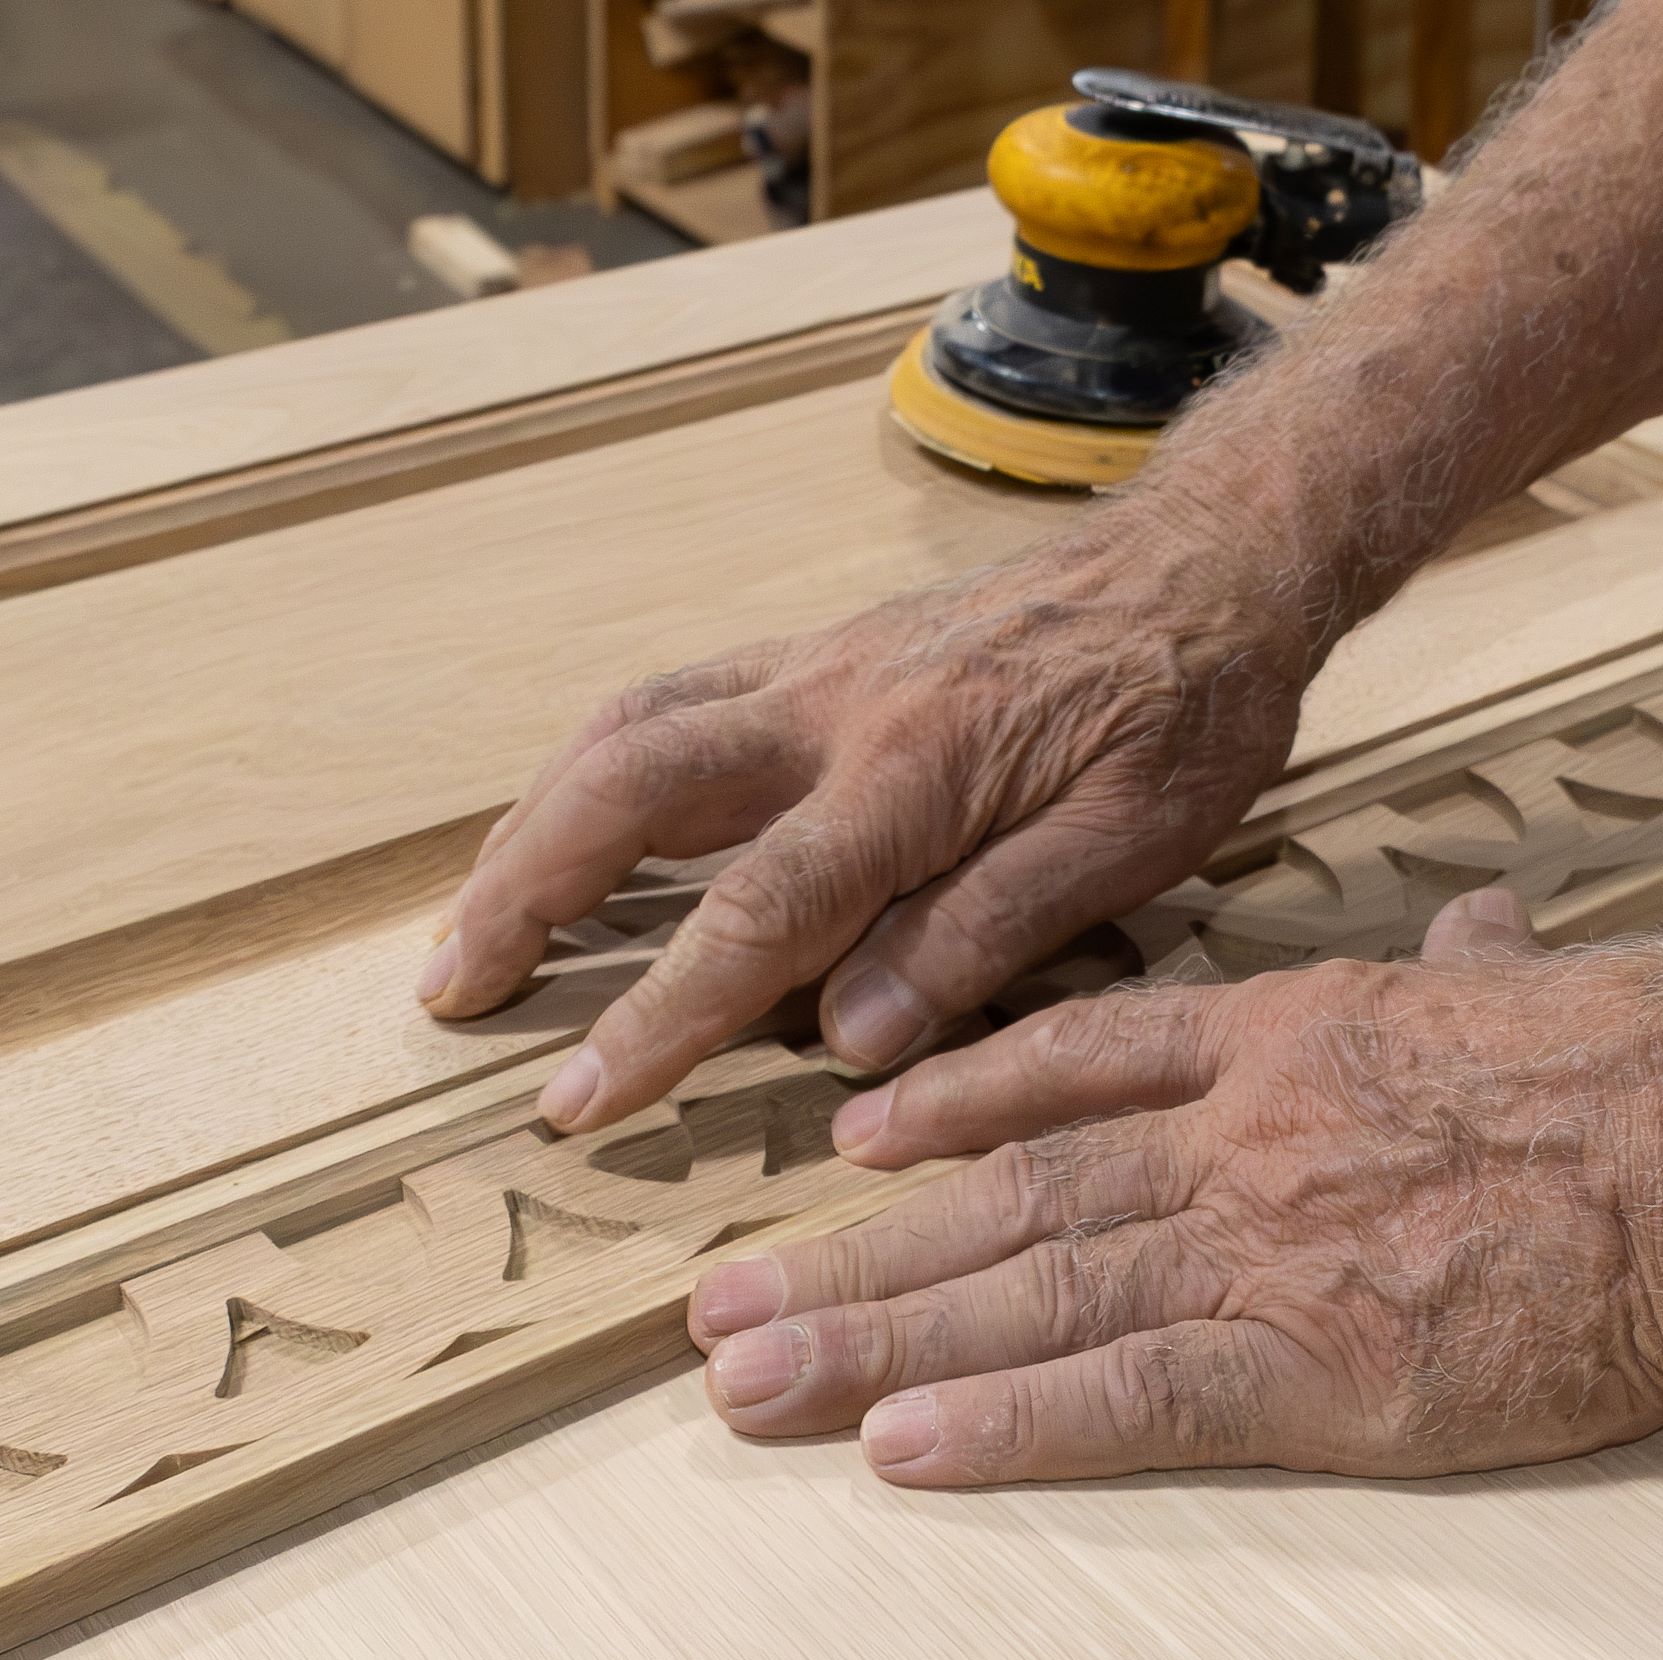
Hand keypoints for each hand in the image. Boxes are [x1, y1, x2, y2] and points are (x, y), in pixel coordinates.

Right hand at [416, 512, 1318, 1132]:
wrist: (1211, 556)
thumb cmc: (1185, 706)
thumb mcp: (1128, 844)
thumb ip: (982, 937)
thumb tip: (847, 1040)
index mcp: (915, 771)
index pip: (752, 911)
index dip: (655, 1015)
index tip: (576, 1101)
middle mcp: (833, 706)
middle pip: (626, 788)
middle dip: (522, 896)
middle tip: (450, 994)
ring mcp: (810, 668)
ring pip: (623, 733)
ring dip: (530, 832)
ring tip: (474, 928)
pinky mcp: (812, 653)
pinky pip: (664, 705)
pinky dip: (586, 777)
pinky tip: (561, 833)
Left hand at [687, 894, 1662, 1484]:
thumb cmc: (1657, 1069)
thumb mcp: (1540, 986)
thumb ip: (1479, 967)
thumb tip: (1488, 929)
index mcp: (1279, 1045)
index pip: (1075, 1071)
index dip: (947, 1105)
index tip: (852, 1141)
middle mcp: (1230, 1144)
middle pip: (1001, 1204)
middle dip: (848, 1264)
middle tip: (709, 1316)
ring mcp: (1259, 1254)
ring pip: (1025, 1299)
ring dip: (873, 1347)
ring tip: (741, 1388)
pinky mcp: (1315, 1370)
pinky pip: (1127, 1399)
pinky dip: (1006, 1426)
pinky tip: (896, 1453)